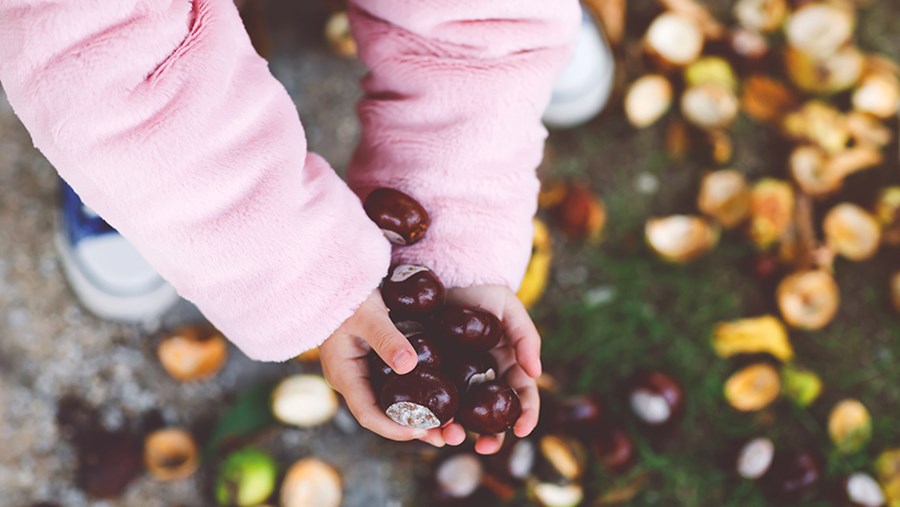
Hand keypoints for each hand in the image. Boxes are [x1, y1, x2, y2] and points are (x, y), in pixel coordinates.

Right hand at [319, 289, 462, 446]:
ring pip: (394, 404)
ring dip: (422, 415)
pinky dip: (419, 395)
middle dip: (417, 428)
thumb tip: (409, 366)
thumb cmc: (348, 292)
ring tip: (453, 425)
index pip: (369, 414)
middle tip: (449, 436)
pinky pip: (399, 386)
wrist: (340, 276)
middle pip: (385, 416)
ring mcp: (366, 372)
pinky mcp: (379, 361)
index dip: (396, 428)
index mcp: (344, 374)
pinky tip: (442, 396)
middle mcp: (355, 380)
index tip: (424, 431)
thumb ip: (387, 339)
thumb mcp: (368, 315)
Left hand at [440, 285, 541, 454]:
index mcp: (507, 366)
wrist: (447, 277)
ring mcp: (457, 378)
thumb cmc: (484, 293)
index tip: (522, 430)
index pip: (522, 396)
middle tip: (484, 448)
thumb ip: (526, 337)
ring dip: (458, 429)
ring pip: (461, 413)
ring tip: (450, 436)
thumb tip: (537, 372)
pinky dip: (432, 413)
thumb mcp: (510, 309)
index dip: (526, 415)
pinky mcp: (432, 373)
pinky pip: (433, 398)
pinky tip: (427, 422)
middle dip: (491, 436)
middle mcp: (483, 378)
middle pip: (491, 414)